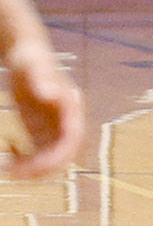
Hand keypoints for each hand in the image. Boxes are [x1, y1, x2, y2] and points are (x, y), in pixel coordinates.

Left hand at [4, 47, 83, 179]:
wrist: (26, 54)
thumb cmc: (31, 58)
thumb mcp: (34, 67)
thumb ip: (44, 79)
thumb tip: (51, 95)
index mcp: (73, 109)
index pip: (72, 141)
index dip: (57, 158)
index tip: (33, 167)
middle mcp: (68, 121)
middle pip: (63, 156)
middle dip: (41, 169)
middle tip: (12, 172)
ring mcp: (55, 127)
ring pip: (50, 160)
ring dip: (32, 169)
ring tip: (6, 166)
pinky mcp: (41, 130)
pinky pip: (38, 154)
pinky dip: (24, 159)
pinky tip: (9, 147)